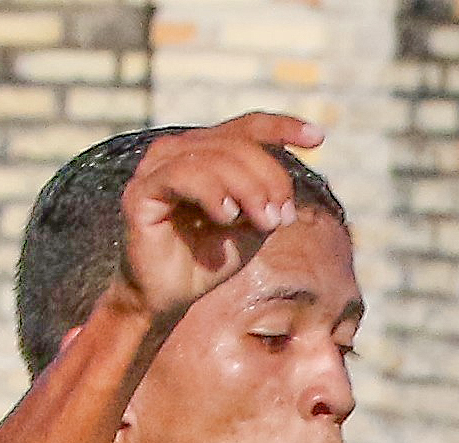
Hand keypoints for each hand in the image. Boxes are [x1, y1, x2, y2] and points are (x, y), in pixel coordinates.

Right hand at [116, 115, 321, 331]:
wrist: (168, 299)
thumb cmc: (207, 261)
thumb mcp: (251, 227)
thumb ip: (267, 200)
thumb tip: (284, 186)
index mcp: (205, 152)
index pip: (247, 128)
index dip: (282, 127)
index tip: (318, 139)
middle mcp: (179, 150)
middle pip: (237, 144)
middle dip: (269, 179)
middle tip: (282, 217)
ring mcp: (157, 167)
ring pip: (214, 157)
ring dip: (249, 189)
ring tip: (263, 222)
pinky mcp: (141, 191)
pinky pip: (184, 175)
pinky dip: (213, 193)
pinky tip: (227, 216)